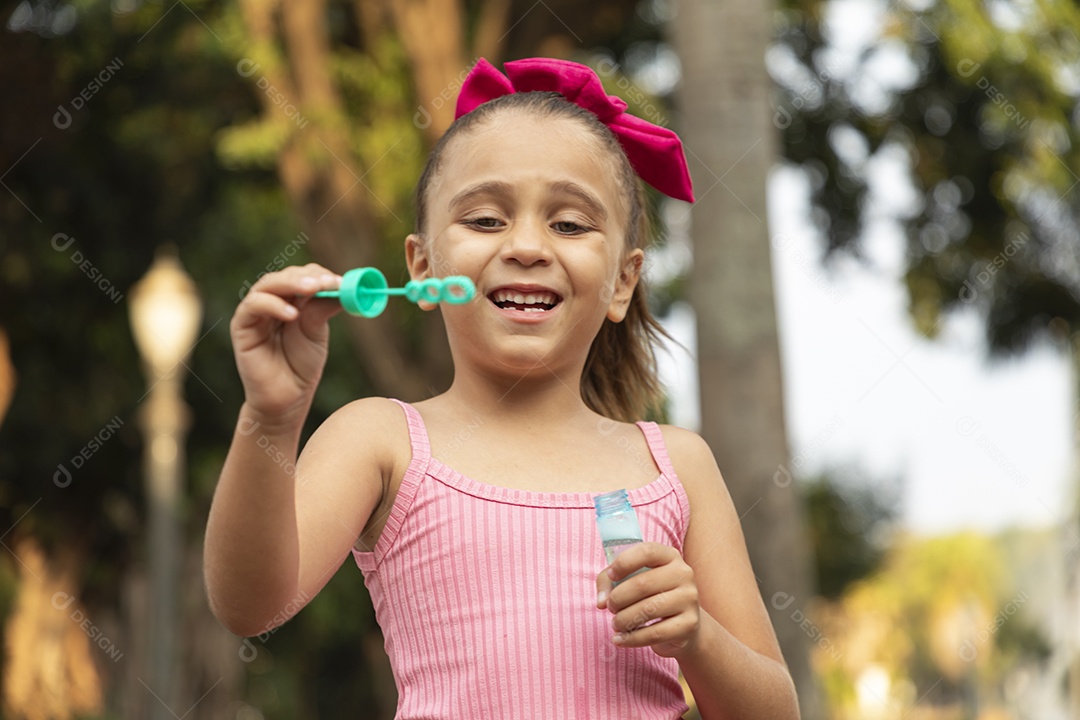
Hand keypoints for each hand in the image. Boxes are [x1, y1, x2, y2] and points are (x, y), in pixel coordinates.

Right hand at [230, 264, 341, 421]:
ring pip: (268, 285)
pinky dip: (273, 305)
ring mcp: (256, 311)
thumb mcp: (317, 332)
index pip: (304, 276)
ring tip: (313, 289)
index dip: (321, 275)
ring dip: (291, 283)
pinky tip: (292, 314)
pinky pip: (253, 306)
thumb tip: (340, 287)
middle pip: (286, 276)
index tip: (340, 281)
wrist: (286, 397)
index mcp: (293, 299)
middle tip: (327, 282)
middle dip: (308, 277)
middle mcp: (273, 300)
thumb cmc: (301, 365)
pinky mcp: (242, 326)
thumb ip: (322, 309)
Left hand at [595, 542, 700, 657]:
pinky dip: (631, 638)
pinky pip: (654, 633)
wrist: (683, 624)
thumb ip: (609, 581)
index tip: (611, 576)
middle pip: (642, 584)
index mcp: (669, 556)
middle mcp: (684, 574)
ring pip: (648, 610)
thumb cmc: (651, 595)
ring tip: (615, 623)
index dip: (624, 562)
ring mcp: (689, 599)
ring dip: (623, 619)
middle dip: (618, 598)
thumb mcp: (631, 579)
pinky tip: (620, 639)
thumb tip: (601, 602)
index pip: (646, 552)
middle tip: (610, 607)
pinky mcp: (689, 624)